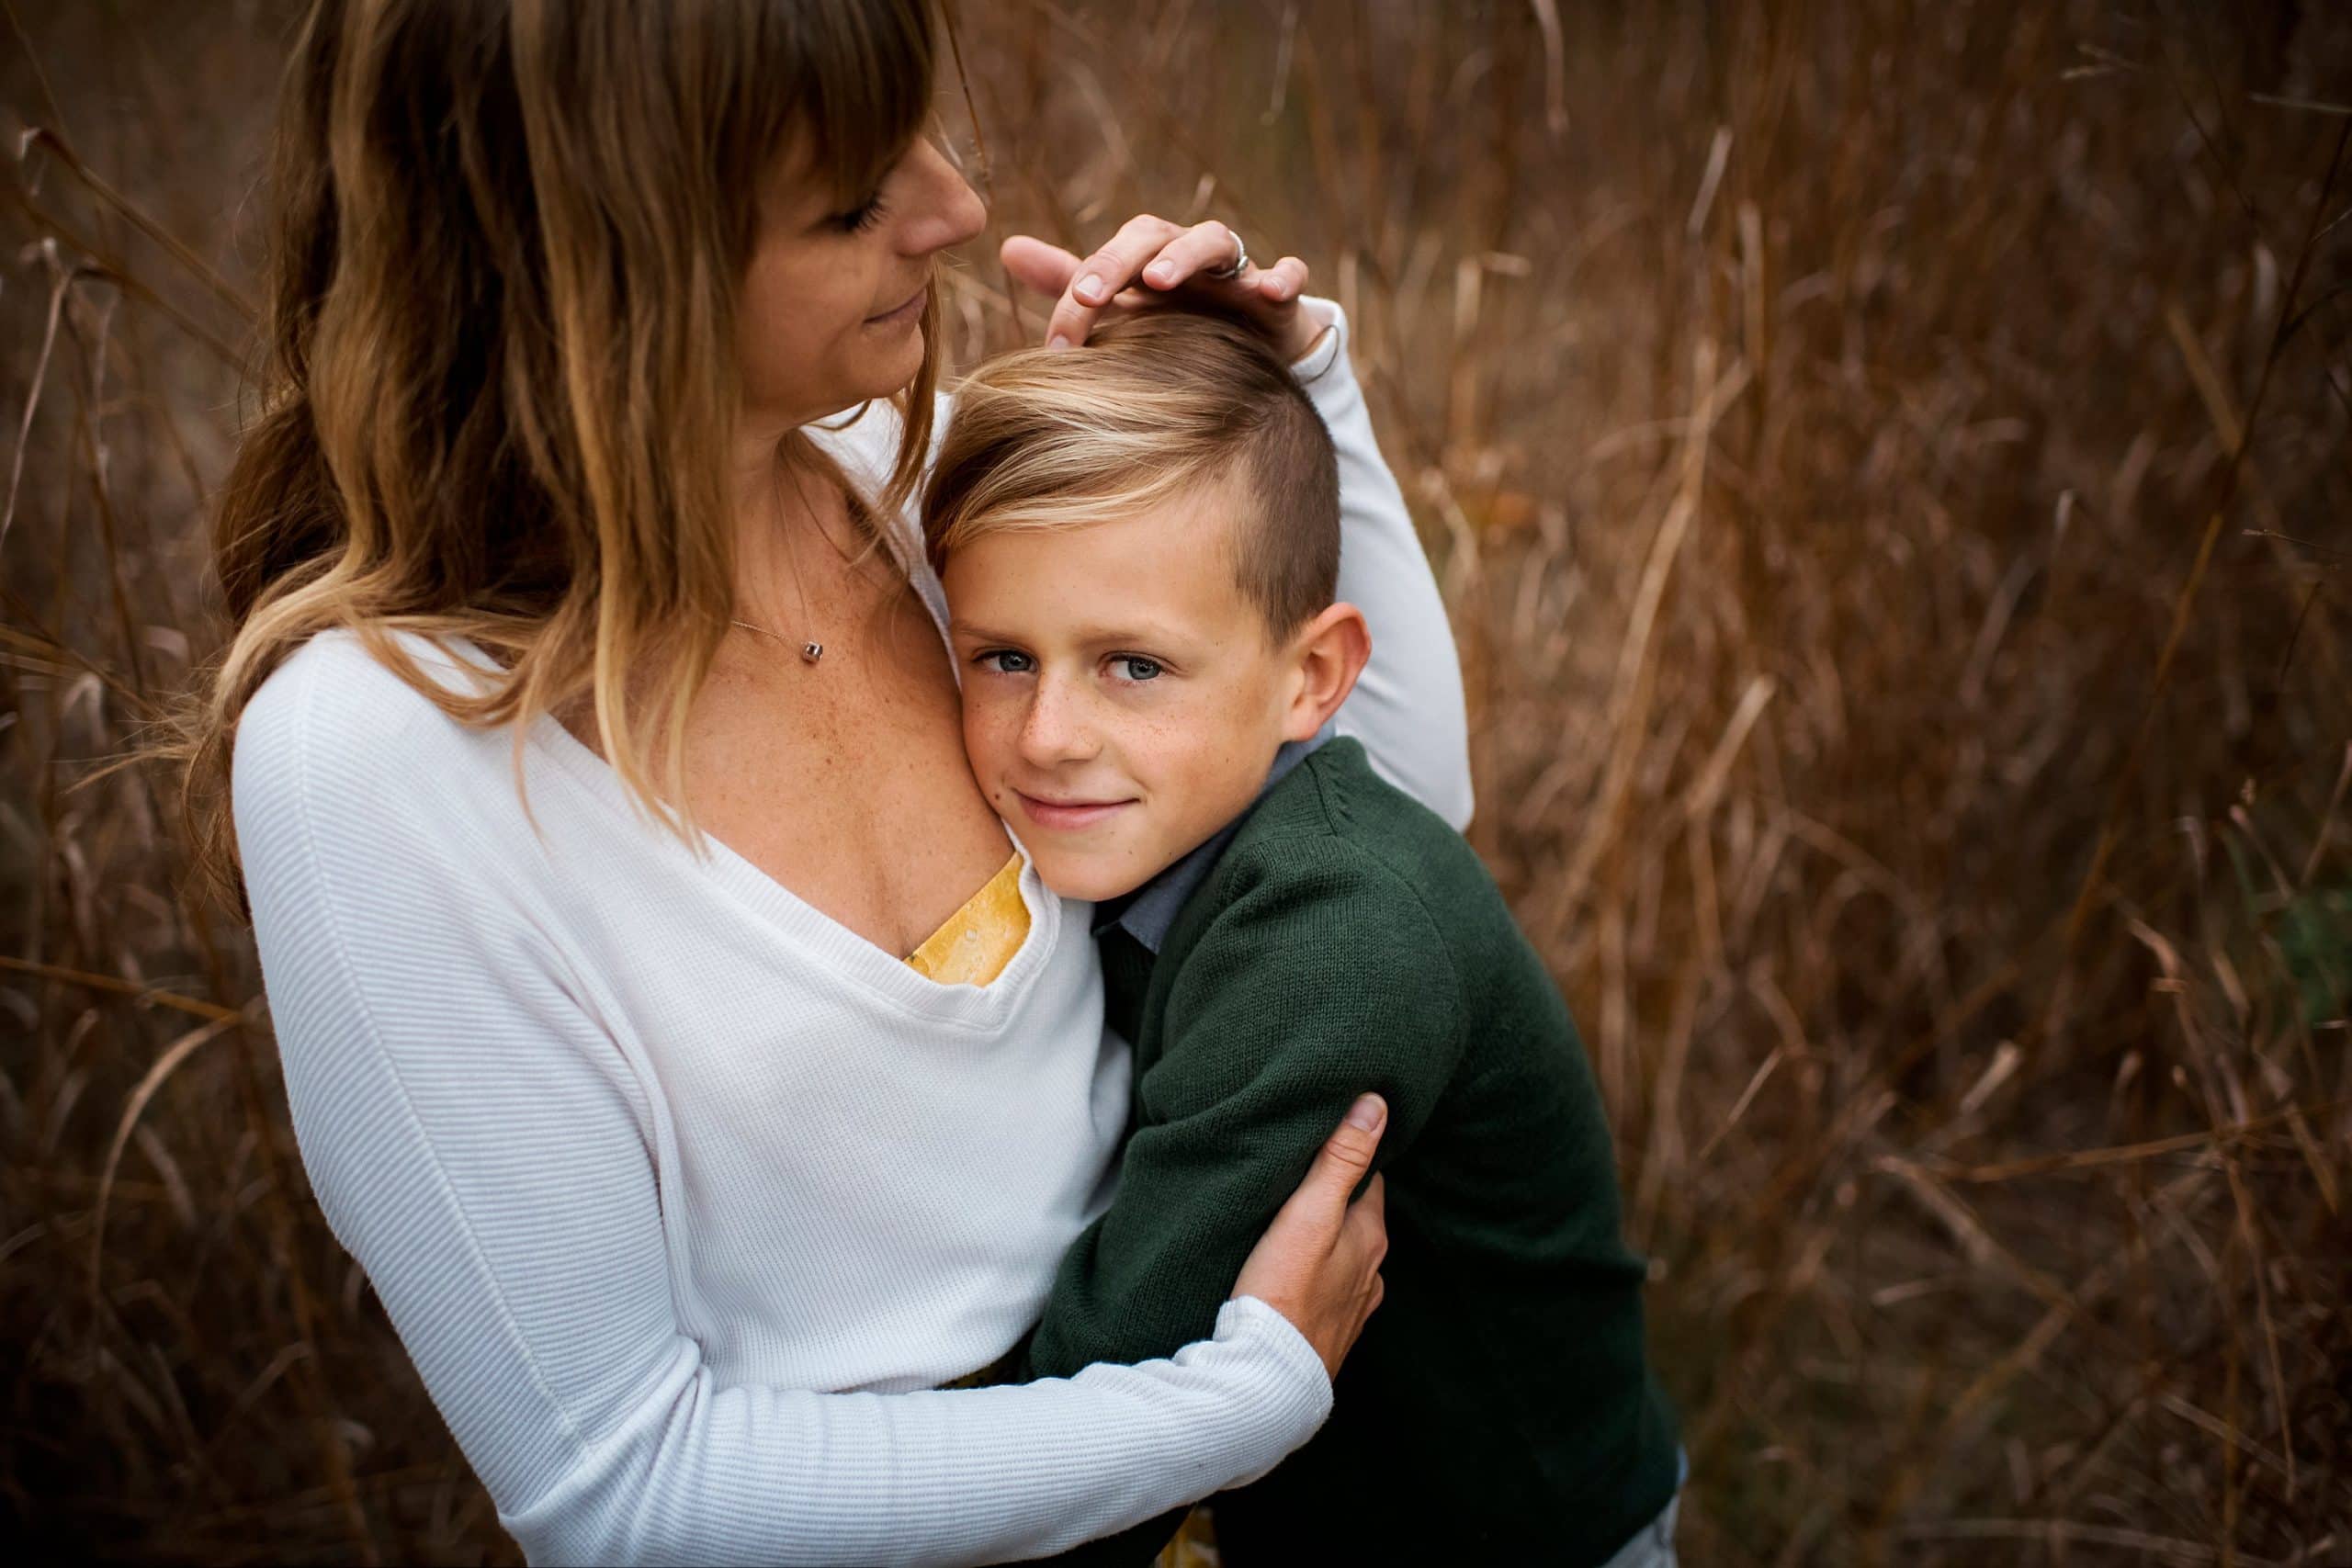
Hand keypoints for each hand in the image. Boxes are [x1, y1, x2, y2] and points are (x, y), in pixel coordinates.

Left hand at [1000, 217, 1329, 362]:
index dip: (1083, 284)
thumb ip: (1072, 283)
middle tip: (1089, 296)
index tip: (1059, 339)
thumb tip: (1007, 250)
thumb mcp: (1125, 306)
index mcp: (1151, 257)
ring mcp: (1238, 271)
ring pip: (1217, 242)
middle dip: (1119, 261)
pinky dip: (1283, 276)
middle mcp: (1191, 255)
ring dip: (1187, 255)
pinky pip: (1289, 274)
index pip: (1112, 254)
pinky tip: (1270, 289)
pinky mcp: (1280, 296)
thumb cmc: (1183, 322)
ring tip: (1160, 279)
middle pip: (1156, 235)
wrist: (1257, 349)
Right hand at [1230, 1094, 1389, 1378]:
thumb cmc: (1283, 1291)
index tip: (1331, 1139)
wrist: (1267, 1380)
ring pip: (1346, 1258)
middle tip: (1306, 1177)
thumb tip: (1377, 1104)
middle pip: (1360, 1219)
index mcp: (1370, 1236)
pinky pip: (1331, 1293)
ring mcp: (1354, 1307)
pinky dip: (1319, 1278)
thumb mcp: (1309, 1213)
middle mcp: (1372, 1272)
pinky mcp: (1330, 1335)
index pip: (1371, 1179)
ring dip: (1329, 1241)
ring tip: (1297, 1226)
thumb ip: (1341, 1160)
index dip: (1352, 1157)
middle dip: (1339, 1199)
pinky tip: (1295, 1277)